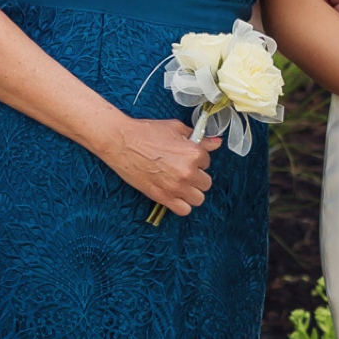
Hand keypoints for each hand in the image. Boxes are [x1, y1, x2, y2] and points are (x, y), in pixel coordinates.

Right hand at [104, 117, 219, 215]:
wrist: (121, 142)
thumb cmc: (147, 133)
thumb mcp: (176, 129)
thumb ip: (200, 138)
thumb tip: (216, 143)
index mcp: (194, 154)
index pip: (208, 162)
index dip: (198, 160)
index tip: (187, 157)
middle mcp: (188, 172)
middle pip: (206, 183)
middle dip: (197, 177)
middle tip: (184, 170)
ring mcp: (175, 187)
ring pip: (198, 199)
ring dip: (191, 192)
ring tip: (181, 184)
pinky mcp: (162, 197)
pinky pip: (183, 210)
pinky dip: (181, 205)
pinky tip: (175, 195)